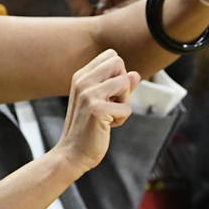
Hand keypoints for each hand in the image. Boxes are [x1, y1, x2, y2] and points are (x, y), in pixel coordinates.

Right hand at [53, 49, 136, 172]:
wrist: (72, 153)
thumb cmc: (88, 127)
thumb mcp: (102, 101)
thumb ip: (118, 86)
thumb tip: (136, 74)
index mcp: (81, 76)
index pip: (111, 56)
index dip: (118, 73)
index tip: (110, 91)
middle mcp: (82, 81)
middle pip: (118, 62)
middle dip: (123, 83)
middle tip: (113, 101)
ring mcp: (88, 94)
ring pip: (125, 82)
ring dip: (124, 102)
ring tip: (110, 114)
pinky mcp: (96, 110)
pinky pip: (126, 108)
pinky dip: (122, 119)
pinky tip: (107, 126)